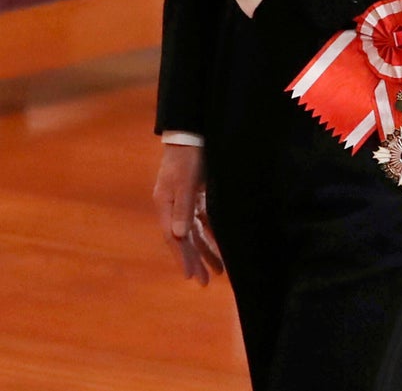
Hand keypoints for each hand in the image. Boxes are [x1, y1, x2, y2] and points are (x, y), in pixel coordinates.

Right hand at [153, 144, 223, 285]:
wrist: (191, 133)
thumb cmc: (186, 156)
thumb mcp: (184, 181)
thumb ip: (182, 208)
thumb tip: (178, 236)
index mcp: (165, 205)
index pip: (173, 238)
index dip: (181, 257)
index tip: (190, 276)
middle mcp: (173, 207)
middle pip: (184, 239)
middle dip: (195, 260)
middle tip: (204, 282)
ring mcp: (185, 201)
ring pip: (195, 232)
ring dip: (205, 250)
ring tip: (218, 271)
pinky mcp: (197, 195)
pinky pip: (204, 220)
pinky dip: (212, 233)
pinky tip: (221, 245)